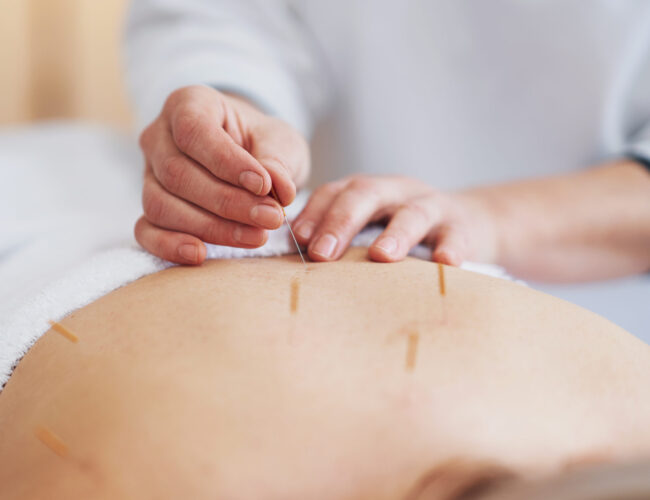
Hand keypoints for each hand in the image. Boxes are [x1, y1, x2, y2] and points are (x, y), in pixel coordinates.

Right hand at [135, 85, 309, 263]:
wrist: (250, 160)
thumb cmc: (262, 143)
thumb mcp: (280, 141)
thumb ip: (278, 161)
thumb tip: (278, 188)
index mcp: (189, 104)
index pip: (194, 131)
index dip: (226, 162)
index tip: (263, 185)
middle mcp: (159, 137)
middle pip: (177, 173)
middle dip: (228, 202)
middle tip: (271, 218)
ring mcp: (148, 174)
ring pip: (162, 205)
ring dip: (211, 227)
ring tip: (257, 237)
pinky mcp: (150, 208)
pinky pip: (146, 230)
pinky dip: (169, 246)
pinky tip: (200, 255)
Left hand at [292, 175, 499, 264]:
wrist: (470, 224)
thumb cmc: (404, 233)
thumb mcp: (372, 228)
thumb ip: (340, 239)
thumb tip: (295, 264)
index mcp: (369, 191)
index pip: (335, 192)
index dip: (314, 212)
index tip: (295, 239)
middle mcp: (397, 191)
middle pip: (366, 195)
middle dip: (341, 222)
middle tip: (322, 253)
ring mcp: (431, 206)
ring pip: (412, 212)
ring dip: (395, 233)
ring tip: (380, 255)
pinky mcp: (463, 226)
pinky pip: (457, 235)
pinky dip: (451, 248)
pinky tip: (445, 263)